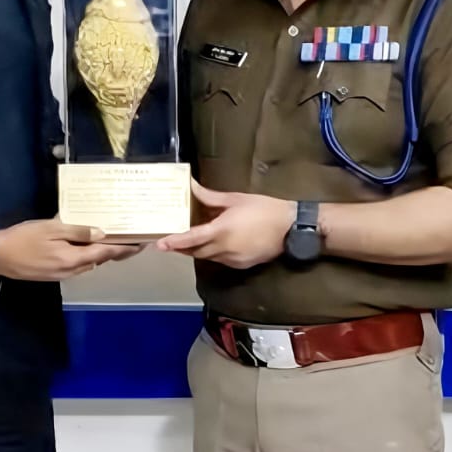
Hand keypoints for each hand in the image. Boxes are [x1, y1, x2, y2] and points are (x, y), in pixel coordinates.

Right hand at [0, 219, 133, 280]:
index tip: (141, 243)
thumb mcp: (51, 228)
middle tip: (132, 240)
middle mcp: (72, 270)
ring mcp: (63, 275)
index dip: (125, 248)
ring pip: (90, 264)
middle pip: (100, 260)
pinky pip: (78, 266)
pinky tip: (88, 247)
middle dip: (118, 251)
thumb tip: (102, 234)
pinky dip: (88, 257)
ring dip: (102, 254)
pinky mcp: (55, 275)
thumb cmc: (24, 238)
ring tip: (114, 240)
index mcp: (74, 258)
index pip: (106, 253)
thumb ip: (78, 231)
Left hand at [156, 182, 293, 268]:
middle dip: (181, 248)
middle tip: (168, 241)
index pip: (192, 239)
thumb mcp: (236, 199)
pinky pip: (220, 260)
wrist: (291, 228)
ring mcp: (233, 260)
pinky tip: (213, 243)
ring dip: (197, 250)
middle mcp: (224, 249)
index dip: (175, 242)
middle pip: (196, 252)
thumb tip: (191, 186)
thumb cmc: (264, 209)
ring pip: (208, 257)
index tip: (160, 244)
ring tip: (187, 240)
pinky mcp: (241, 265)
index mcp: (222, 231)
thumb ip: (210, 197)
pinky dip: (213, 253)